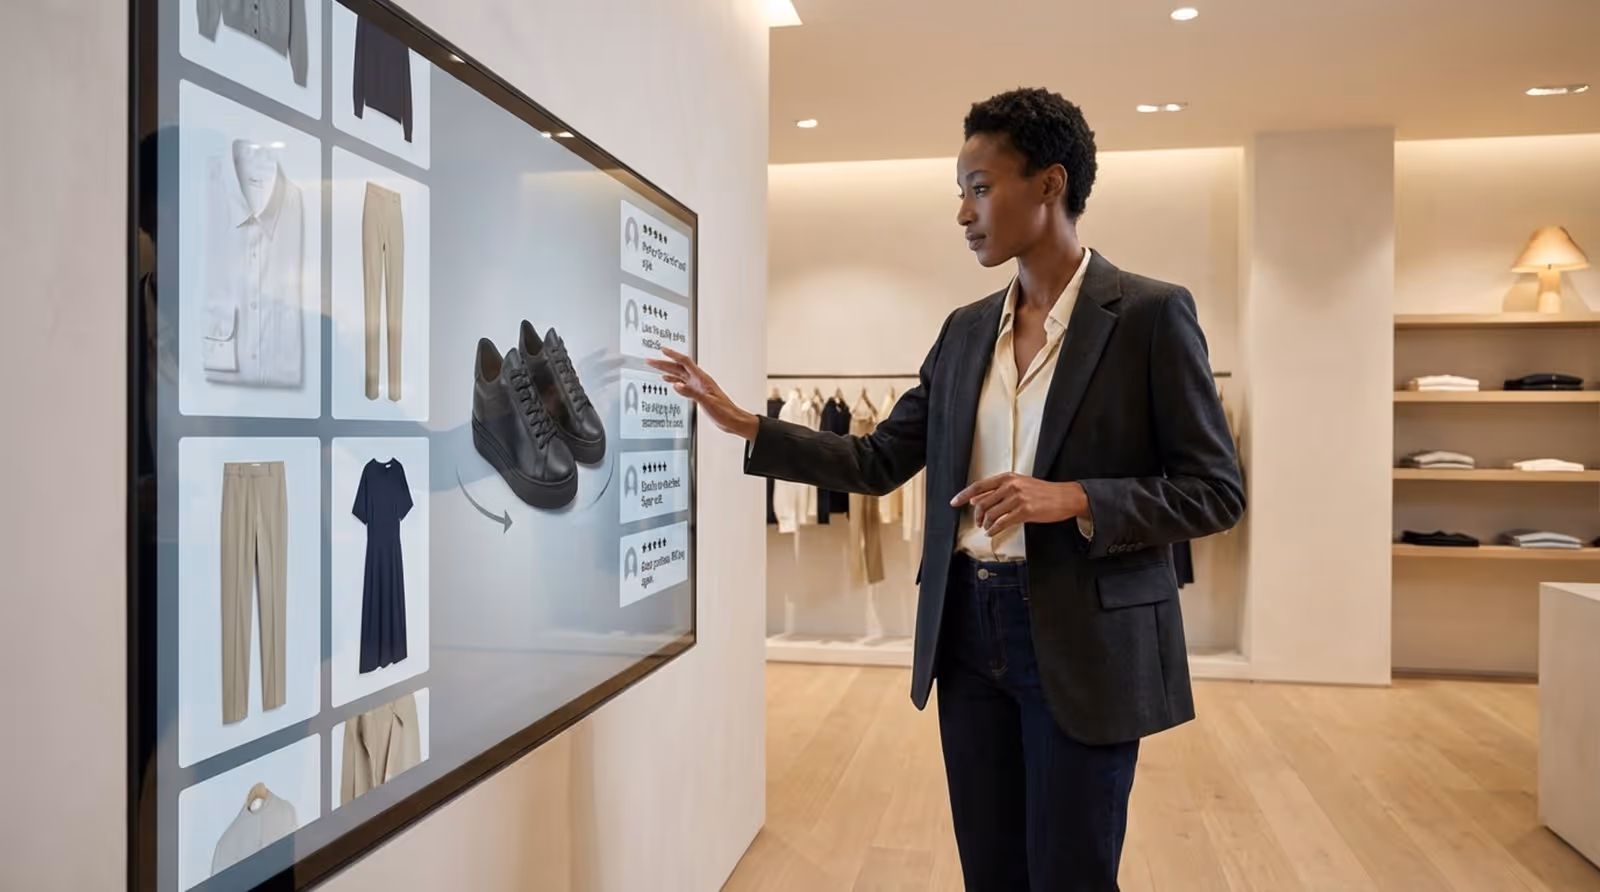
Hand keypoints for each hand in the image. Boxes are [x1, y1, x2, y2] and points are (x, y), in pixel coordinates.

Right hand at [645, 347, 759, 439]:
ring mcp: (699, 387)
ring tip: (656, 367)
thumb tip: (676, 385)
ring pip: (680, 374)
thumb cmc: (724, 411)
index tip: (662, 350)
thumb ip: (691, 393)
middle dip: (664, 363)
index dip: (673, 355)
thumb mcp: (707, 402)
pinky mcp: (698, 393)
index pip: (685, 362)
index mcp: (702, 379)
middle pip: (679, 367)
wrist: (733, 420)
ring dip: (667, 370)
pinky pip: (683, 383)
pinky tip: (669, 381)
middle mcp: (700, 380)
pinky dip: (674, 380)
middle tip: (651, 360)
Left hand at [950, 473, 1087, 538]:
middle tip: (977, 522)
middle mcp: (1011, 486)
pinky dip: (993, 530)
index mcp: (1007, 477)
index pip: (979, 486)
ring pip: (991, 514)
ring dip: (985, 524)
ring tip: (986, 528)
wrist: (1065, 497)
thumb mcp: (1019, 485)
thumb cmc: (1042, 492)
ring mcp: (1018, 498)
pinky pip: (1002, 523)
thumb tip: (975, 500)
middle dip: (977, 515)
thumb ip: (997, 491)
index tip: (954, 502)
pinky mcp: (1025, 511)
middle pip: (982, 502)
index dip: (964, 495)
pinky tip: (992, 533)